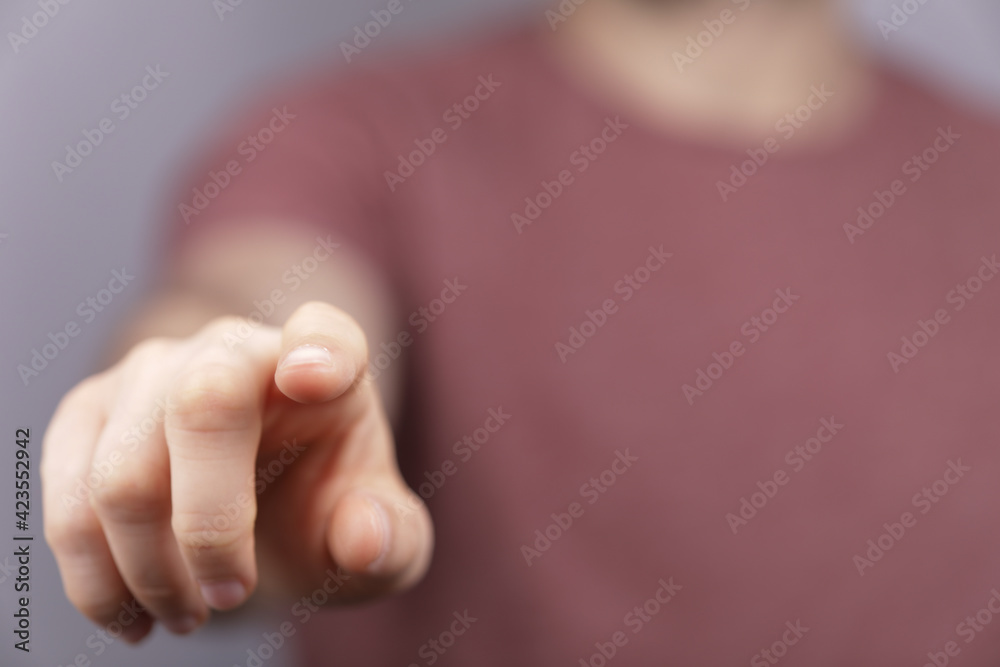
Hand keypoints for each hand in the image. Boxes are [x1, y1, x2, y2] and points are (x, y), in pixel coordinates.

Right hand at [41, 302, 432, 639]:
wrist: (258, 506)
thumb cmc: (327, 508)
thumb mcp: (383, 536)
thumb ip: (392, 538)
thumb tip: (360, 538)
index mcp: (326, 364)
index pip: (327, 335)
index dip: (320, 350)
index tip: (316, 378)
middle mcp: (232, 350)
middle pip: (202, 408)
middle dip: (211, 529)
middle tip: (231, 598)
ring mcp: (151, 374)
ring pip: (123, 474)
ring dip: (150, 572)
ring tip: (186, 616)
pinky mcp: (90, 415)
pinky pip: (69, 501)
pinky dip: (96, 578)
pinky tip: (132, 614)